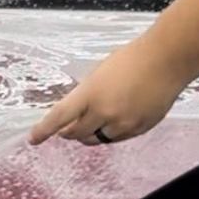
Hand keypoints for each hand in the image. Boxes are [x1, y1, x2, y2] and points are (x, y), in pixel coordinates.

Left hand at [28, 37, 190, 145]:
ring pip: (98, 139)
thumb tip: (77, 110)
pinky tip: (113, 120)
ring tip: (92, 122)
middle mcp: (105, 112)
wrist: (165, 61)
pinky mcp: (140, 129)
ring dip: (90, 133)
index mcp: (90, 94)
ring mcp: (124, 123)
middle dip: (68, 132)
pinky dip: (111, 132)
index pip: (59, 117)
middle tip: (65, 129)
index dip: (43, 130)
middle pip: (77, 134)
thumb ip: (87, 94)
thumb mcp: (99, 73)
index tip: (33, 138)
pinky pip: (118, 138)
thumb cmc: (131, 59)